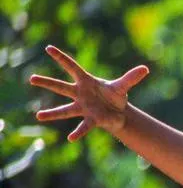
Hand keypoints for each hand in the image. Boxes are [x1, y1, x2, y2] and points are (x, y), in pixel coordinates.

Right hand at [30, 46, 148, 140]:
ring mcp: (83, 107)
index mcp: (86, 82)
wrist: (118, 112)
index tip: (48, 48)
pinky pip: (83, 126)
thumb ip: (131, 78)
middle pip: (61, 87)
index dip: (61, 58)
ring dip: (52, 113)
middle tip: (31, 79)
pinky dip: (78, 132)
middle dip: (47, 83)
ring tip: (39, 116)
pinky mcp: (91, 119)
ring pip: (65, 110)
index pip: (71, 67)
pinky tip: (71, 139)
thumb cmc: (114, 96)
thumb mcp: (122, 86)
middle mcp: (80, 94)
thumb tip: (145, 69)